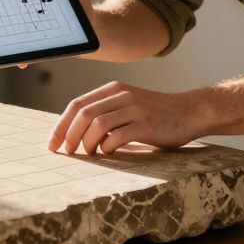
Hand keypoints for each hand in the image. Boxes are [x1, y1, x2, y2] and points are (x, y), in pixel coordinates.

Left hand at [47, 81, 207, 154]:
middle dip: (69, 135)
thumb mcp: (128, 105)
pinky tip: (108, 152)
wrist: (191, 111)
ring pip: (96, 124)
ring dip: (87, 143)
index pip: (76, 104)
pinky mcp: (146, 124)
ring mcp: (134, 108)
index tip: (53, 144)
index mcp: (113, 89)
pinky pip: (116, 137)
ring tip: (89, 154)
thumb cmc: (157, 114)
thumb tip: (75, 134)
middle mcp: (121, 95)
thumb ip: (107, 112)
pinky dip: (106, 148)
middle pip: (83, 114)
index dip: (61, 125)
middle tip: (66, 152)